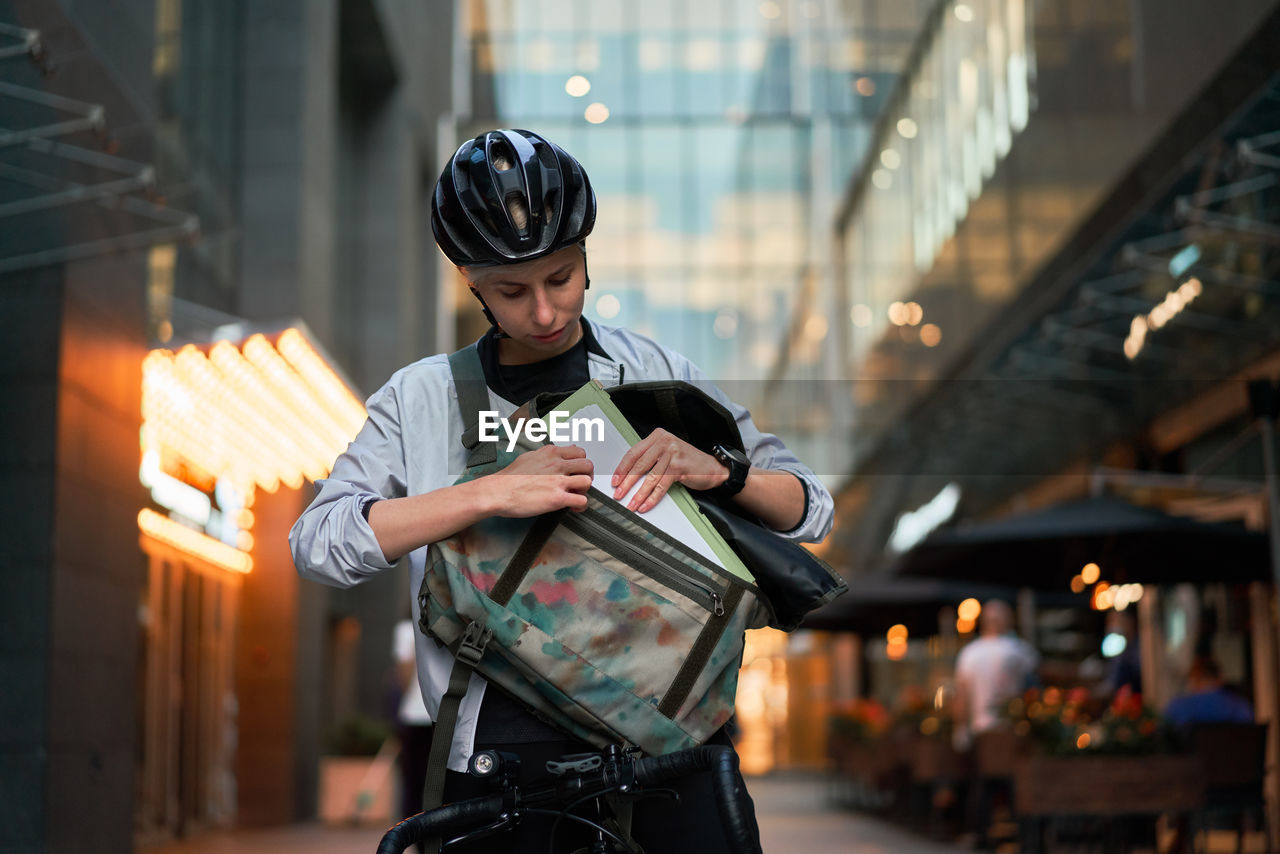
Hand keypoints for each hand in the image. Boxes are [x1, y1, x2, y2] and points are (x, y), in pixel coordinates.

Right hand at [486, 444, 593, 516]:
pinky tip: (573, 507)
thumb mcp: (529, 457)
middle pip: (587, 465)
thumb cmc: (509, 478)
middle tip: (579, 483)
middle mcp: (556, 464)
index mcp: (550, 453)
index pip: (579, 451)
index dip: (580, 462)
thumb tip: (557, 453)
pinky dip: (581, 506)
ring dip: (584, 490)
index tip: (576, 470)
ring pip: (587, 481)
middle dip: (586, 475)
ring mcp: (558, 481)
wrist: (498, 492)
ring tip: (576, 495)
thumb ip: (546, 455)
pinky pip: (582, 500)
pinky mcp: (557, 498)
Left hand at [611, 428, 726, 512]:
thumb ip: (650, 457)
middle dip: (626, 482)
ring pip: (650, 478)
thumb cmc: (688, 461)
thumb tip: (628, 473)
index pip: (634, 452)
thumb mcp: (667, 453)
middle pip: (639, 465)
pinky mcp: (679, 467)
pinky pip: (661, 486)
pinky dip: (652, 498)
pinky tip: (645, 505)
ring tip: (631, 504)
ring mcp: (672, 453)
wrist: (713, 468)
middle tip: (618, 493)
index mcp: (658, 436)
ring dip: (638, 494)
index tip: (615, 480)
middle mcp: (664, 441)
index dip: (622, 468)